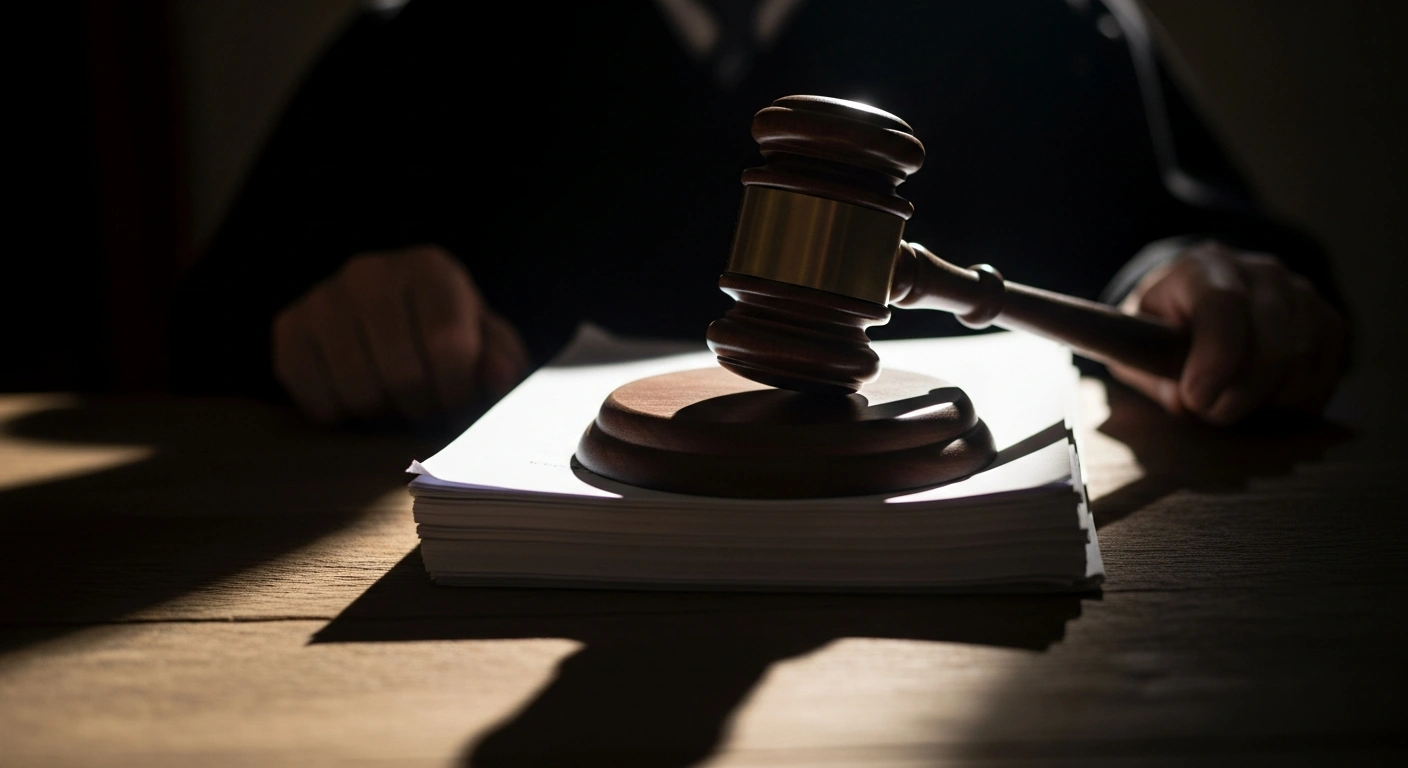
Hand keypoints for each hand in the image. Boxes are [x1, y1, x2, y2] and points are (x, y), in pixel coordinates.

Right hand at [272, 245, 529, 423]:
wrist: (383, 311)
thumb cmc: (443, 330)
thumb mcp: (485, 338)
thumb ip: (499, 357)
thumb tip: (497, 376)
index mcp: (429, 269)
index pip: (448, 345)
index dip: (458, 390)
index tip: (459, 399)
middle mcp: (370, 273)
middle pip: (401, 374)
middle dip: (423, 407)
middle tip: (427, 408)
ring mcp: (322, 298)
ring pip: (358, 392)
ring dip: (383, 414)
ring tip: (395, 401)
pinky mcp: (288, 328)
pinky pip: (316, 399)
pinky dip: (341, 414)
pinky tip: (357, 395)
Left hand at [1109, 241, 1346, 425]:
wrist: (1199, 302)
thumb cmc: (1163, 328)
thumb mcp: (1138, 345)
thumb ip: (1153, 373)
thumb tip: (1184, 402)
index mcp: (1202, 269)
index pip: (1224, 304)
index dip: (1215, 358)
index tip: (1196, 399)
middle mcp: (1260, 272)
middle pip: (1272, 342)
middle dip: (1241, 395)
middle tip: (1210, 413)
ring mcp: (1301, 293)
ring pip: (1303, 363)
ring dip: (1268, 401)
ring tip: (1233, 405)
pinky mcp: (1327, 322)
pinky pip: (1325, 375)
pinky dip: (1297, 402)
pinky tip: (1265, 403)